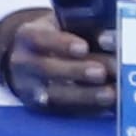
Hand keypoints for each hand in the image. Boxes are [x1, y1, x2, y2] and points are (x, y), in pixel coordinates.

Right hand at [0, 10, 120, 110]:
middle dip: (76, 71)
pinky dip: (85, 110)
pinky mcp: (40, 108)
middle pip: (46, 69)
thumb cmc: (58, 34)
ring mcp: (29, 88)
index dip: (61, 43)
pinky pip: (62, 111)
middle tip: (101, 72)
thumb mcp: (63, 24)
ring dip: (84, 95)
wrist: (32, 56)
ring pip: (54, 94)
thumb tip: (112, 39)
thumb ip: (83, 28)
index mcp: (28, 35)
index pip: (40, 38)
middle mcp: (24, 63)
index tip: (83, 47)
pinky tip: (105, 108)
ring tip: (110, 94)